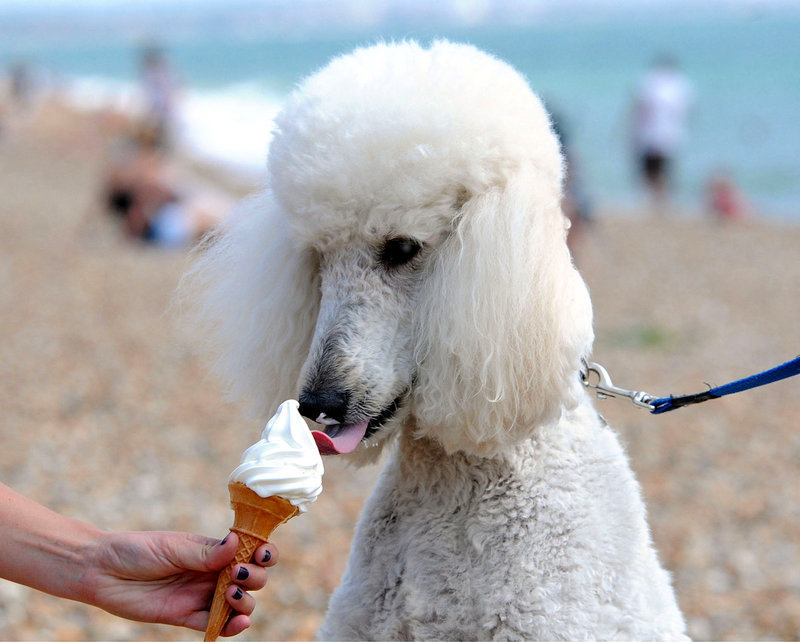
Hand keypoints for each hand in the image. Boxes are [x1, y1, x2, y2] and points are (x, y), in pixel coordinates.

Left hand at [83, 531, 277, 635]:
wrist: (101, 572)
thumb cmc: (136, 551)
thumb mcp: (172, 547)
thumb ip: (205, 552)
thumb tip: (237, 544)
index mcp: (212, 550)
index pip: (248, 550)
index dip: (262, 552)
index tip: (261, 553)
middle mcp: (211, 573)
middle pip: (249, 578)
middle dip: (254, 577)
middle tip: (239, 575)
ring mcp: (200, 596)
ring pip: (237, 604)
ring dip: (245, 602)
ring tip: (231, 595)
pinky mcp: (186, 617)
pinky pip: (214, 625)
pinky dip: (229, 627)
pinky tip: (237, 622)